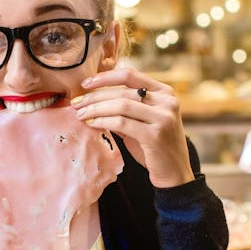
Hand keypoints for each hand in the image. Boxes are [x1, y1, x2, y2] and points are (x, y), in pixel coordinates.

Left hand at [71, 68, 194, 187]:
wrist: (174, 174)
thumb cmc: (153, 147)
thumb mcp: (140, 122)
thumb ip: (123, 109)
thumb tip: (91, 100)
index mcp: (164, 92)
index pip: (129, 75)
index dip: (104, 77)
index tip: (84, 85)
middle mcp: (167, 101)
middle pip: (122, 91)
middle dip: (94, 97)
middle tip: (76, 104)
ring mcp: (163, 117)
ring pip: (121, 105)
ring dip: (96, 109)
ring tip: (80, 115)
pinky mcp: (155, 135)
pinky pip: (122, 123)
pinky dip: (103, 122)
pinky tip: (92, 124)